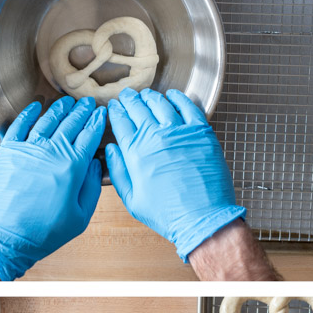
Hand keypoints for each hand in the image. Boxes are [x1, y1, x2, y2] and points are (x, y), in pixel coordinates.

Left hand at [0, 95, 104, 279]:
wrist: (7, 237)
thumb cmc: (45, 231)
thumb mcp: (81, 216)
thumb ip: (93, 187)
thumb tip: (97, 165)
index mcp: (73, 167)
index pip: (90, 135)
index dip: (97, 121)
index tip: (101, 112)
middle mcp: (52, 152)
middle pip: (71, 123)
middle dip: (81, 111)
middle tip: (86, 103)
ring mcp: (28, 150)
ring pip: (47, 120)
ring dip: (59, 109)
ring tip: (66, 103)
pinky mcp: (8, 152)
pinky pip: (19, 125)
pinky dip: (29, 113)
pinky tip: (36, 107)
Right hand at [105, 88, 244, 261]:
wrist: (201, 217)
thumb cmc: (167, 212)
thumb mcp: (131, 198)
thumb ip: (117, 171)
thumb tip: (111, 151)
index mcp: (135, 153)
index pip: (121, 122)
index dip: (115, 111)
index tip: (113, 106)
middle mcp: (155, 137)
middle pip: (138, 108)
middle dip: (130, 100)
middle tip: (127, 96)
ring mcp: (180, 132)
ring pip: (161, 104)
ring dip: (151, 97)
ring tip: (146, 95)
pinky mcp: (201, 133)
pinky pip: (188, 107)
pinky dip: (179, 98)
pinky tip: (173, 96)